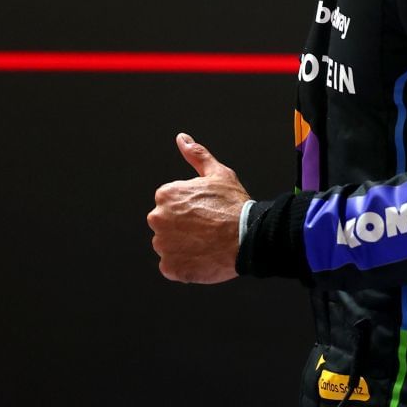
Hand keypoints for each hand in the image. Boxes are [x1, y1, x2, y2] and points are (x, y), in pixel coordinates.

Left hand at [147, 133, 249, 283]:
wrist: (248, 237)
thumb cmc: (234, 205)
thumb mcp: (218, 173)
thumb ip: (196, 155)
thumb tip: (182, 139)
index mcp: (166, 195)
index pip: (170, 203)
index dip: (190, 208)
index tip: (205, 212)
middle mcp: (158, 219)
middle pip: (166, 224)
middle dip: (182, 227)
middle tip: (206, 228)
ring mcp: (163, 245)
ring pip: (169, 246)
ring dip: (183, 246)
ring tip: (206, 243)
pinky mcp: (170, 267)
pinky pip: (172, 267)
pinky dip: (184, 265)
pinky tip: (202, 257)